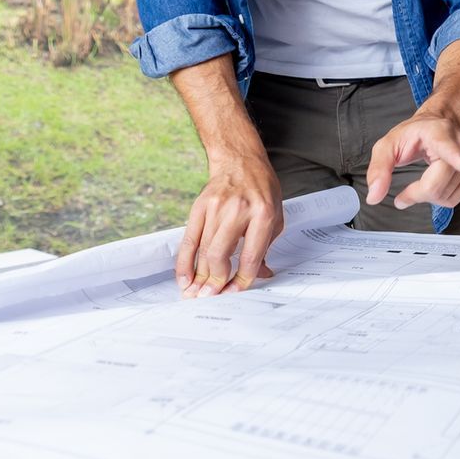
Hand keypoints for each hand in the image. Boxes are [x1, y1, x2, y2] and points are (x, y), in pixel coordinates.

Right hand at [175, 148, 282, 297]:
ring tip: (196, 295)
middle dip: (215, 282)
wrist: (241, 161)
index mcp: (263, 214)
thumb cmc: (261, 189)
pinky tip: (184, 278)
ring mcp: (216, 208)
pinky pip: (189, 240)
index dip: (242, 279)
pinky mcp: (199, 207)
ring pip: (204, 250)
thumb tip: (261, 275)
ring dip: (199, 277)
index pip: (251, 256)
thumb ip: (266, 246)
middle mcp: (238, 210)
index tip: (235, 291)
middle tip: (211, 298)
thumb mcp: (275, 215)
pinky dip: (185, 262)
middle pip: (222, 255)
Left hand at [364, 112, 459, 211]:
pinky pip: (454, 199)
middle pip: (437, 185)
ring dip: (427, 197)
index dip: (456, 157)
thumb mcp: (388, 144)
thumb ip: (379, 169)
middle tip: (404, 193)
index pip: (448, 146)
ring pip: (445, 196)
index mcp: (438, 132)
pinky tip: (434, 185)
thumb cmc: (417, 133)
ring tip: (422, 180)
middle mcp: (458, 144)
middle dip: (416, 194)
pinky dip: (440, 198)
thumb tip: (375, 195)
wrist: (439, 124)